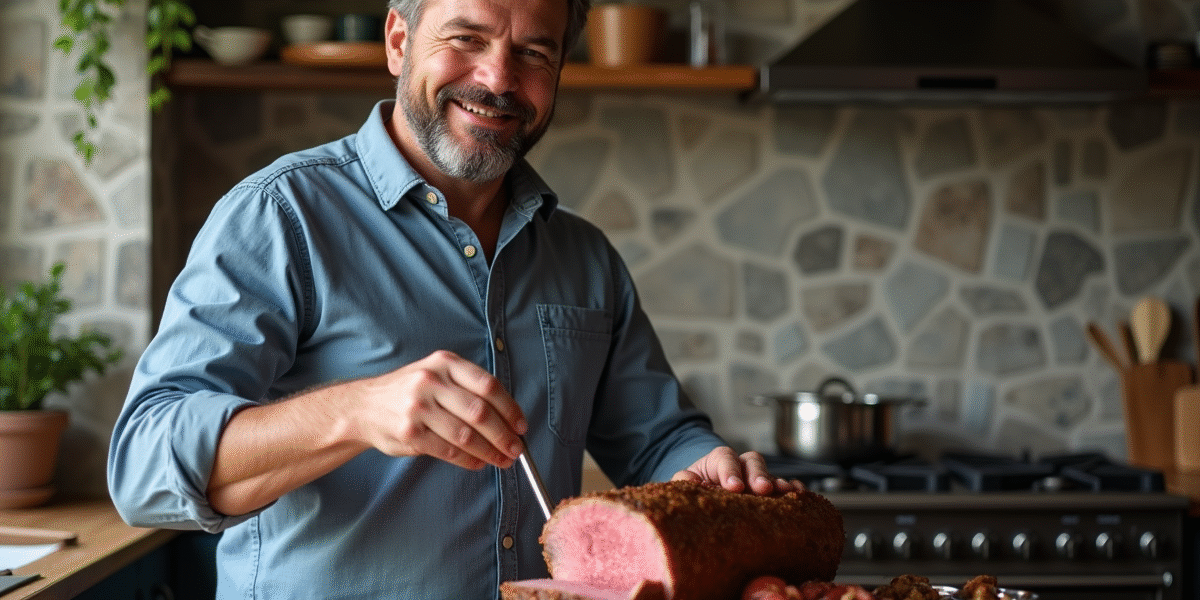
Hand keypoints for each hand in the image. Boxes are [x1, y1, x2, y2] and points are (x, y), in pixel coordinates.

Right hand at [349, 350, 527, 469]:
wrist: (363, 406)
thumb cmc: (410, 391)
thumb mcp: (436, 373)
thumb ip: (467, 388)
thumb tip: (508, 418)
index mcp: (444, 363)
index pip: (488, 386)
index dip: (510, 408)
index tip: (522, 426)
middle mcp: (431, 381)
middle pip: (480, 412)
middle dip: (504, 435)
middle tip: (516, 449)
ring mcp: (418, 408)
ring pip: (466, 435)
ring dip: (489, 451)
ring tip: (502, 460)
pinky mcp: (410, 433)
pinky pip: (448, 450)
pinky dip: (469, 460)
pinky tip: (478, 463)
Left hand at [672, 447, 804, 494]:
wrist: (705, 496)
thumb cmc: (697, 488)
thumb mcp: (685, 482)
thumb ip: (684, 479)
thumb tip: (689, 481)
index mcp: (718, 460)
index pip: (725, 458)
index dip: (730, 471)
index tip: (733, 487)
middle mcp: (741, 466)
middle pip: (752, 462)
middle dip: (758, 474)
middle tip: (762, 489)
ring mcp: (757, 479)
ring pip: (770, 474)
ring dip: (778, 483)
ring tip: (785, 492)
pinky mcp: (770, 493)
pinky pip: (785, 487)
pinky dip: (793, 489)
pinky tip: (798, 495)